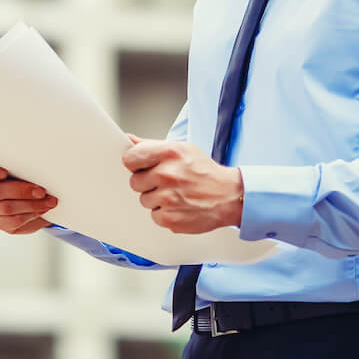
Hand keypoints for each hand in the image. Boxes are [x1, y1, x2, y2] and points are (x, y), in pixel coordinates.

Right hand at [0, 153, 56, 234]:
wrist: (34, 186)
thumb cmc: (26, 163)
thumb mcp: (23, 155)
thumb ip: (22, 153)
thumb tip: (41, 151)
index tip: (4, 173)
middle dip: (20, 191)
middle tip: (41, 191)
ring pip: (4, 209)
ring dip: (31, 205)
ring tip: (49, 201)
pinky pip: (11, 222)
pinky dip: (30, 215)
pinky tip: (42, 210)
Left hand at [121, 138, 243, 233]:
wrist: (230, 196)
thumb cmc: (206, 172)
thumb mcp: (182, 149)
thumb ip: (152, 146)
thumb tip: (129, 140)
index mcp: (169, 153)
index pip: (130, 158)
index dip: (135, 163)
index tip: (142, 166)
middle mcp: (168, 174)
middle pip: (134, 182)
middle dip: (147, 182)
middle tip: (166, 182)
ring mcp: (168, 198)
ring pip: (144, 200)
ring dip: (156, 199)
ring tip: (175, 194)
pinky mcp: (171, 218)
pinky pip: (154, 216)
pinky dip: (165, 213)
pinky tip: (179, 206)